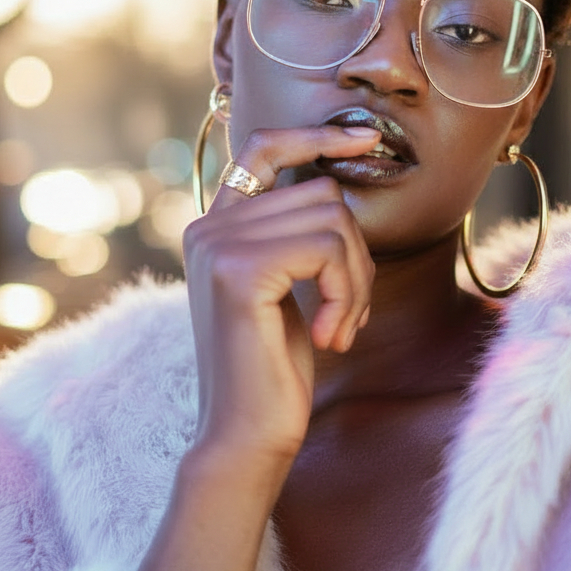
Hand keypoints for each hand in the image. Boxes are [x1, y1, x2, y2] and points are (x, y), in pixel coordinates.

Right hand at [183, 124, 380, 460]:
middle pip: (322, 193)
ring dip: (356, 280)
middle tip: (348, 313)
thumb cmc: (274, 367)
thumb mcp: (287, 287)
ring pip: (333, 219)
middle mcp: (207, 227)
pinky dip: (347, 294)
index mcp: (215, 227)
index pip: (262, 148)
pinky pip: (328, 249)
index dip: (313, 135)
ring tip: (339, 327)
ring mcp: (217, 244)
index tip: (363, 139)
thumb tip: (338, 181)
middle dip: (356, 255)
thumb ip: (296, 234)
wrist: (245, 436)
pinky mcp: (237, 270)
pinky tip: (330, 337)